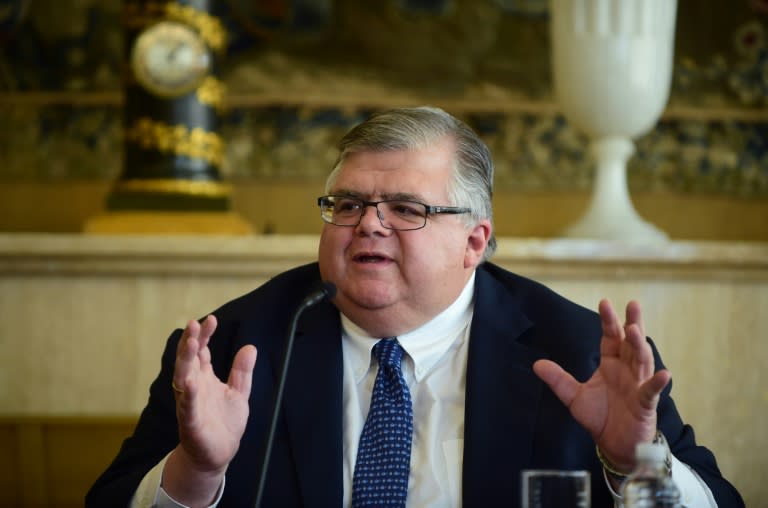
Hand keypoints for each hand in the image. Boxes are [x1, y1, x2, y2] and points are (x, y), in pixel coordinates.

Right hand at [163, 315, 256, 505]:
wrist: (218, 455)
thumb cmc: (225, 422)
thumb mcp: (239, 392)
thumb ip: (242, 371)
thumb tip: (250, 347)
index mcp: (204, 378)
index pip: (202, 352)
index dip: (205, 336)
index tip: (211, 320)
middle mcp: (193, 387)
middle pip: (189, 360)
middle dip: (190, 342)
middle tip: (194, 324)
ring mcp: (190, 404)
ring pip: (183, 378)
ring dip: (186, 360)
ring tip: (191, 343)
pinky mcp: (191, 422)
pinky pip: (188, 406)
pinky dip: (188, 394)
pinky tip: (190, 381)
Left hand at [533, 299, 670, 471]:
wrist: (614, 445)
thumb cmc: (599, 417)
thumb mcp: (574, 396)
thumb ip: (558, 379)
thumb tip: (536, 364)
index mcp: (610, 364)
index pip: (610, 338)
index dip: (608, 321)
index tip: (605, 302)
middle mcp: (627, 370)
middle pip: (630, 343)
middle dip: (632, 323)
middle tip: (633, 304)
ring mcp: (638, 385)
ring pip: (642, 362)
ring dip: (640, 346)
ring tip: (635, 331)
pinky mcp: (645, 404)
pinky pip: (651, 392)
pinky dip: (657, 383)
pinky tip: (663, 373)